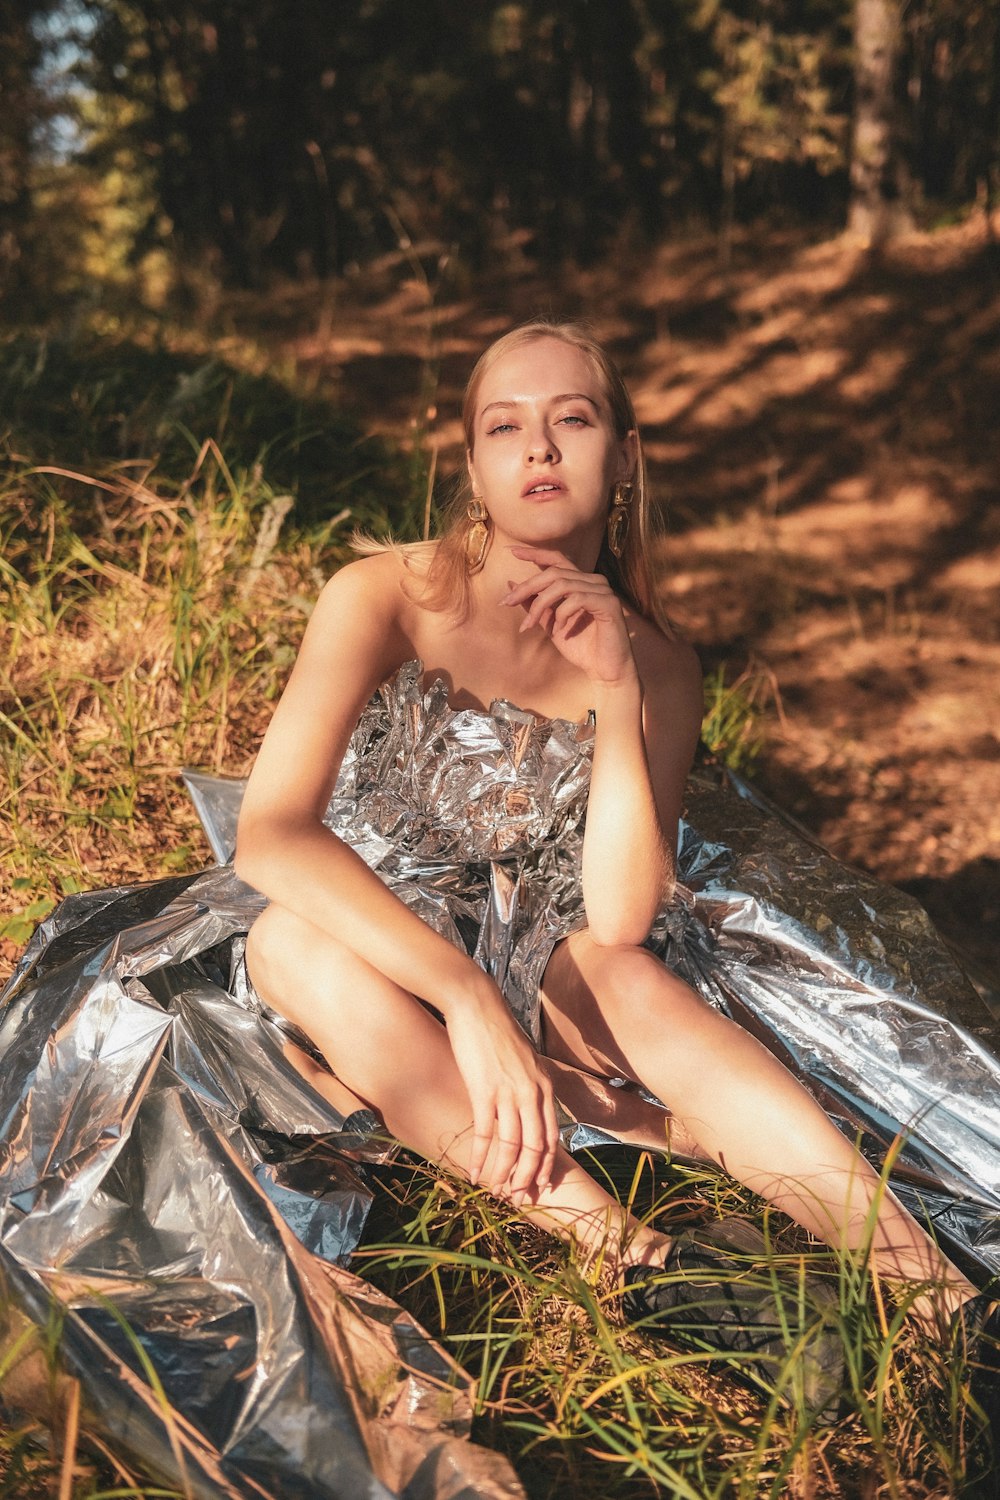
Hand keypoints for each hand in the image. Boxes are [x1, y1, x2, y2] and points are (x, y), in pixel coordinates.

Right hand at [445, 980, 559, 1203]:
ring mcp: (509, 1092)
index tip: (538, 1185)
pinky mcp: (484, 1090)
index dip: (545, 1165)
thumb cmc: (496, 1030)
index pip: (552, 1136)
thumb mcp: (523, 1059)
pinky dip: (481, 1157)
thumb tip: (524, 1107)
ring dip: (504, 1173)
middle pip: (536, 1147)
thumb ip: (528, 1084)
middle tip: (518, 1197)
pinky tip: (474, 1172)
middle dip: (527, 1177)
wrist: (476, 1004)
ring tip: (496, 1191)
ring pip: (512, 1146)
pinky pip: (487, 1134)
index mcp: (544, 1085)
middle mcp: (532, 1092)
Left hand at [501, 545, 635, 685]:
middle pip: (554, 572)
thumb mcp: (549, 623)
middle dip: (527, 587)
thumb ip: (534, 604)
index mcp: (580, 582)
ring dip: (539, 605)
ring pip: (562, 584)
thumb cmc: (580, 647)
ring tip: (529, 625)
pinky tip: (559, 630)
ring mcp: (602, 590)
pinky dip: (562, 614)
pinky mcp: (608, 603)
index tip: (511, 551)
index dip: (534, 553)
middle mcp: (593, 581)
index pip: (556, 559)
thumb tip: (510, 584)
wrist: (605, 670)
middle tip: (507, 602)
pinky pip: (577, 598)